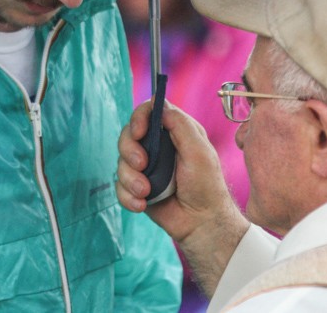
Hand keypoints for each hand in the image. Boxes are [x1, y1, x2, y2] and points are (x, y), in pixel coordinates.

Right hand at [116, 100, 249, 293]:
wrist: (201, 223)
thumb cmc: (206, 186)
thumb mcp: (199, 151)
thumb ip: (180, 125)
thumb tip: (158, 102)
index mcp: (173, 132)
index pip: (148, 113)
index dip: (138, 118)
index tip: (138, 132)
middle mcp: (157, 147)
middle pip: (127, 135)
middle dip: (130, 151)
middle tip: (142, 165)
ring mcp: (146, 168)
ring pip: (121, 163)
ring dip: (130, 178)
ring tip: (146, 192)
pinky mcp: (137, 188)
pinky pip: (120, 186)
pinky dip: (128, 196)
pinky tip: (142, 204)